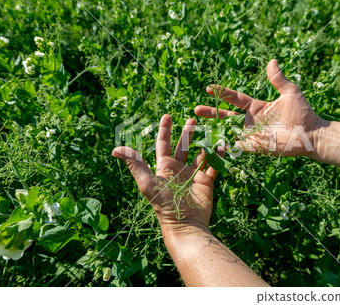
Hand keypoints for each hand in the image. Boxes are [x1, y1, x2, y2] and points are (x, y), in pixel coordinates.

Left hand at [112, 115, 220, 238]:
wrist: (185, 223)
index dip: (164, 130)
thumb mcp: (147, 183)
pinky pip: (214, 166)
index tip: (167, 116)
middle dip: (187, 133)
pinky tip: (224, 145)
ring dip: (205, 142)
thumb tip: (115, 149)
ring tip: (211, 130)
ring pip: (200, 154)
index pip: (163, 144)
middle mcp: (179, 169)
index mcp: (165, 167)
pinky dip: (219, 156)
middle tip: (193, 119)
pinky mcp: (206, 181)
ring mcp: (193, 175)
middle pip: (183, 146)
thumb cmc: (163, 203)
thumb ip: (135, 164)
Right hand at [195, 59, 327, 156]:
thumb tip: (272, 60)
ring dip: (213, 129)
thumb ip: (278, 79)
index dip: (222, 93)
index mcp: (257, 107)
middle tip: (195, 109)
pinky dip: (225, 146)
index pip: (235, 99)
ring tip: (197, 127)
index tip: (209, 87)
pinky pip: (237, 147)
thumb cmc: (302, 113)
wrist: (311, 133)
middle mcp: (251, 121)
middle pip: (226, 116)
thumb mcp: (290, 92)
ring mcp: (251, 134)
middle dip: (211, 113)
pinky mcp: (255, 147)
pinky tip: (212, 144)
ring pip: (228, 131)